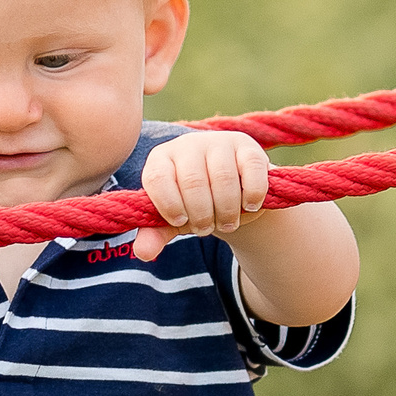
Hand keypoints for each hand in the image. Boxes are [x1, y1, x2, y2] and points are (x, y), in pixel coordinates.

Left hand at [133, 131, 269, 260]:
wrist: (232, 196)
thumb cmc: (195, 206)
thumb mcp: (174, 220)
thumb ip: (156, 234)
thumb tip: (143, 253)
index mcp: (161, 158)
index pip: (157, 178)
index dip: (169, 206)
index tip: (180, 222)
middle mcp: (188, 144)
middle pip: (192, 182)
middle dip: (201, 214)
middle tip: (206, 229)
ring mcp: (219, 142)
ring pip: (223, 178)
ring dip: (227, 210)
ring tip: (227, 223)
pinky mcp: (248, 147)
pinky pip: (252, 170)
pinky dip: (252, 194)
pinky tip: (249, 206)